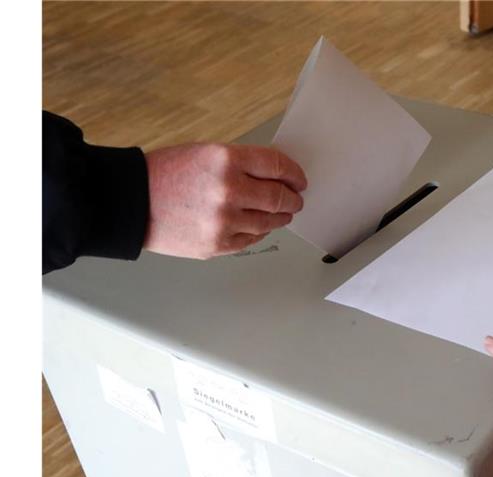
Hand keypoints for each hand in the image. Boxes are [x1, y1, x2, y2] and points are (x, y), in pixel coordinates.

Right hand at [143, 143, 306, 258]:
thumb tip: (275, 176)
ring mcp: (224, 221)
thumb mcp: (205, 153)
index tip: (299, 180)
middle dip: (292, 198)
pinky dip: (260, 232)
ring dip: (281, 217)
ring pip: (269, 221)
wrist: (131, 203)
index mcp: (226, 160)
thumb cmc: (164, 175)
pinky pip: (252, 239)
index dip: (294, 174)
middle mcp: (228, 190)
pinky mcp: (218, 245)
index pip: (277, 166)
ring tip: (282, 213)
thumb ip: (241, 164)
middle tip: (295, 199)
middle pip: (279, 197)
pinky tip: (259, 225)